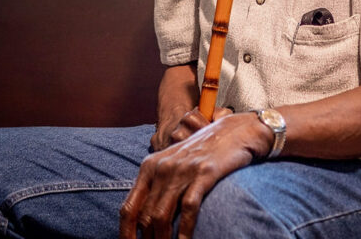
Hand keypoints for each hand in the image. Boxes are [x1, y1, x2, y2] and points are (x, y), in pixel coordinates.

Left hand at [120, 112, 272, 238]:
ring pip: (162, 216)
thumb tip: (144, 220)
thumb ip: (158, 185)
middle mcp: (163, 167)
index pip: (129, 208)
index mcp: (150, 166)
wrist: (234, 131)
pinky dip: (185, 231)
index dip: (125, 234)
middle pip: (145, 217)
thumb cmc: (203, 151)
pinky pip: (188, 208)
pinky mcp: (204, 173)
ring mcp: (183, 170)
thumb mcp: (174, 163)